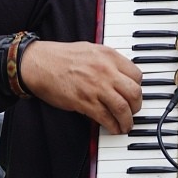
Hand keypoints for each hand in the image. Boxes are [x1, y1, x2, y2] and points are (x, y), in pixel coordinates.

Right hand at [19, 40, 142, 133]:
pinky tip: (113, 128)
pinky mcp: (85, 102)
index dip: (138, 87)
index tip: (134, 94)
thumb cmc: (61, 56)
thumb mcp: (90, 49)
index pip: (137, 75)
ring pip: (123, 108)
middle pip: (134, 93)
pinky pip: (106, 118)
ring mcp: (96, 87)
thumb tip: (121, 75)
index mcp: (109, 56)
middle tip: (133, 111)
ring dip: (127, 121)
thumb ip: (108, 61)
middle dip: (137, 106)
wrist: (39, 64)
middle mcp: (106, 71)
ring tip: (126, 125)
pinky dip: (113, 126)